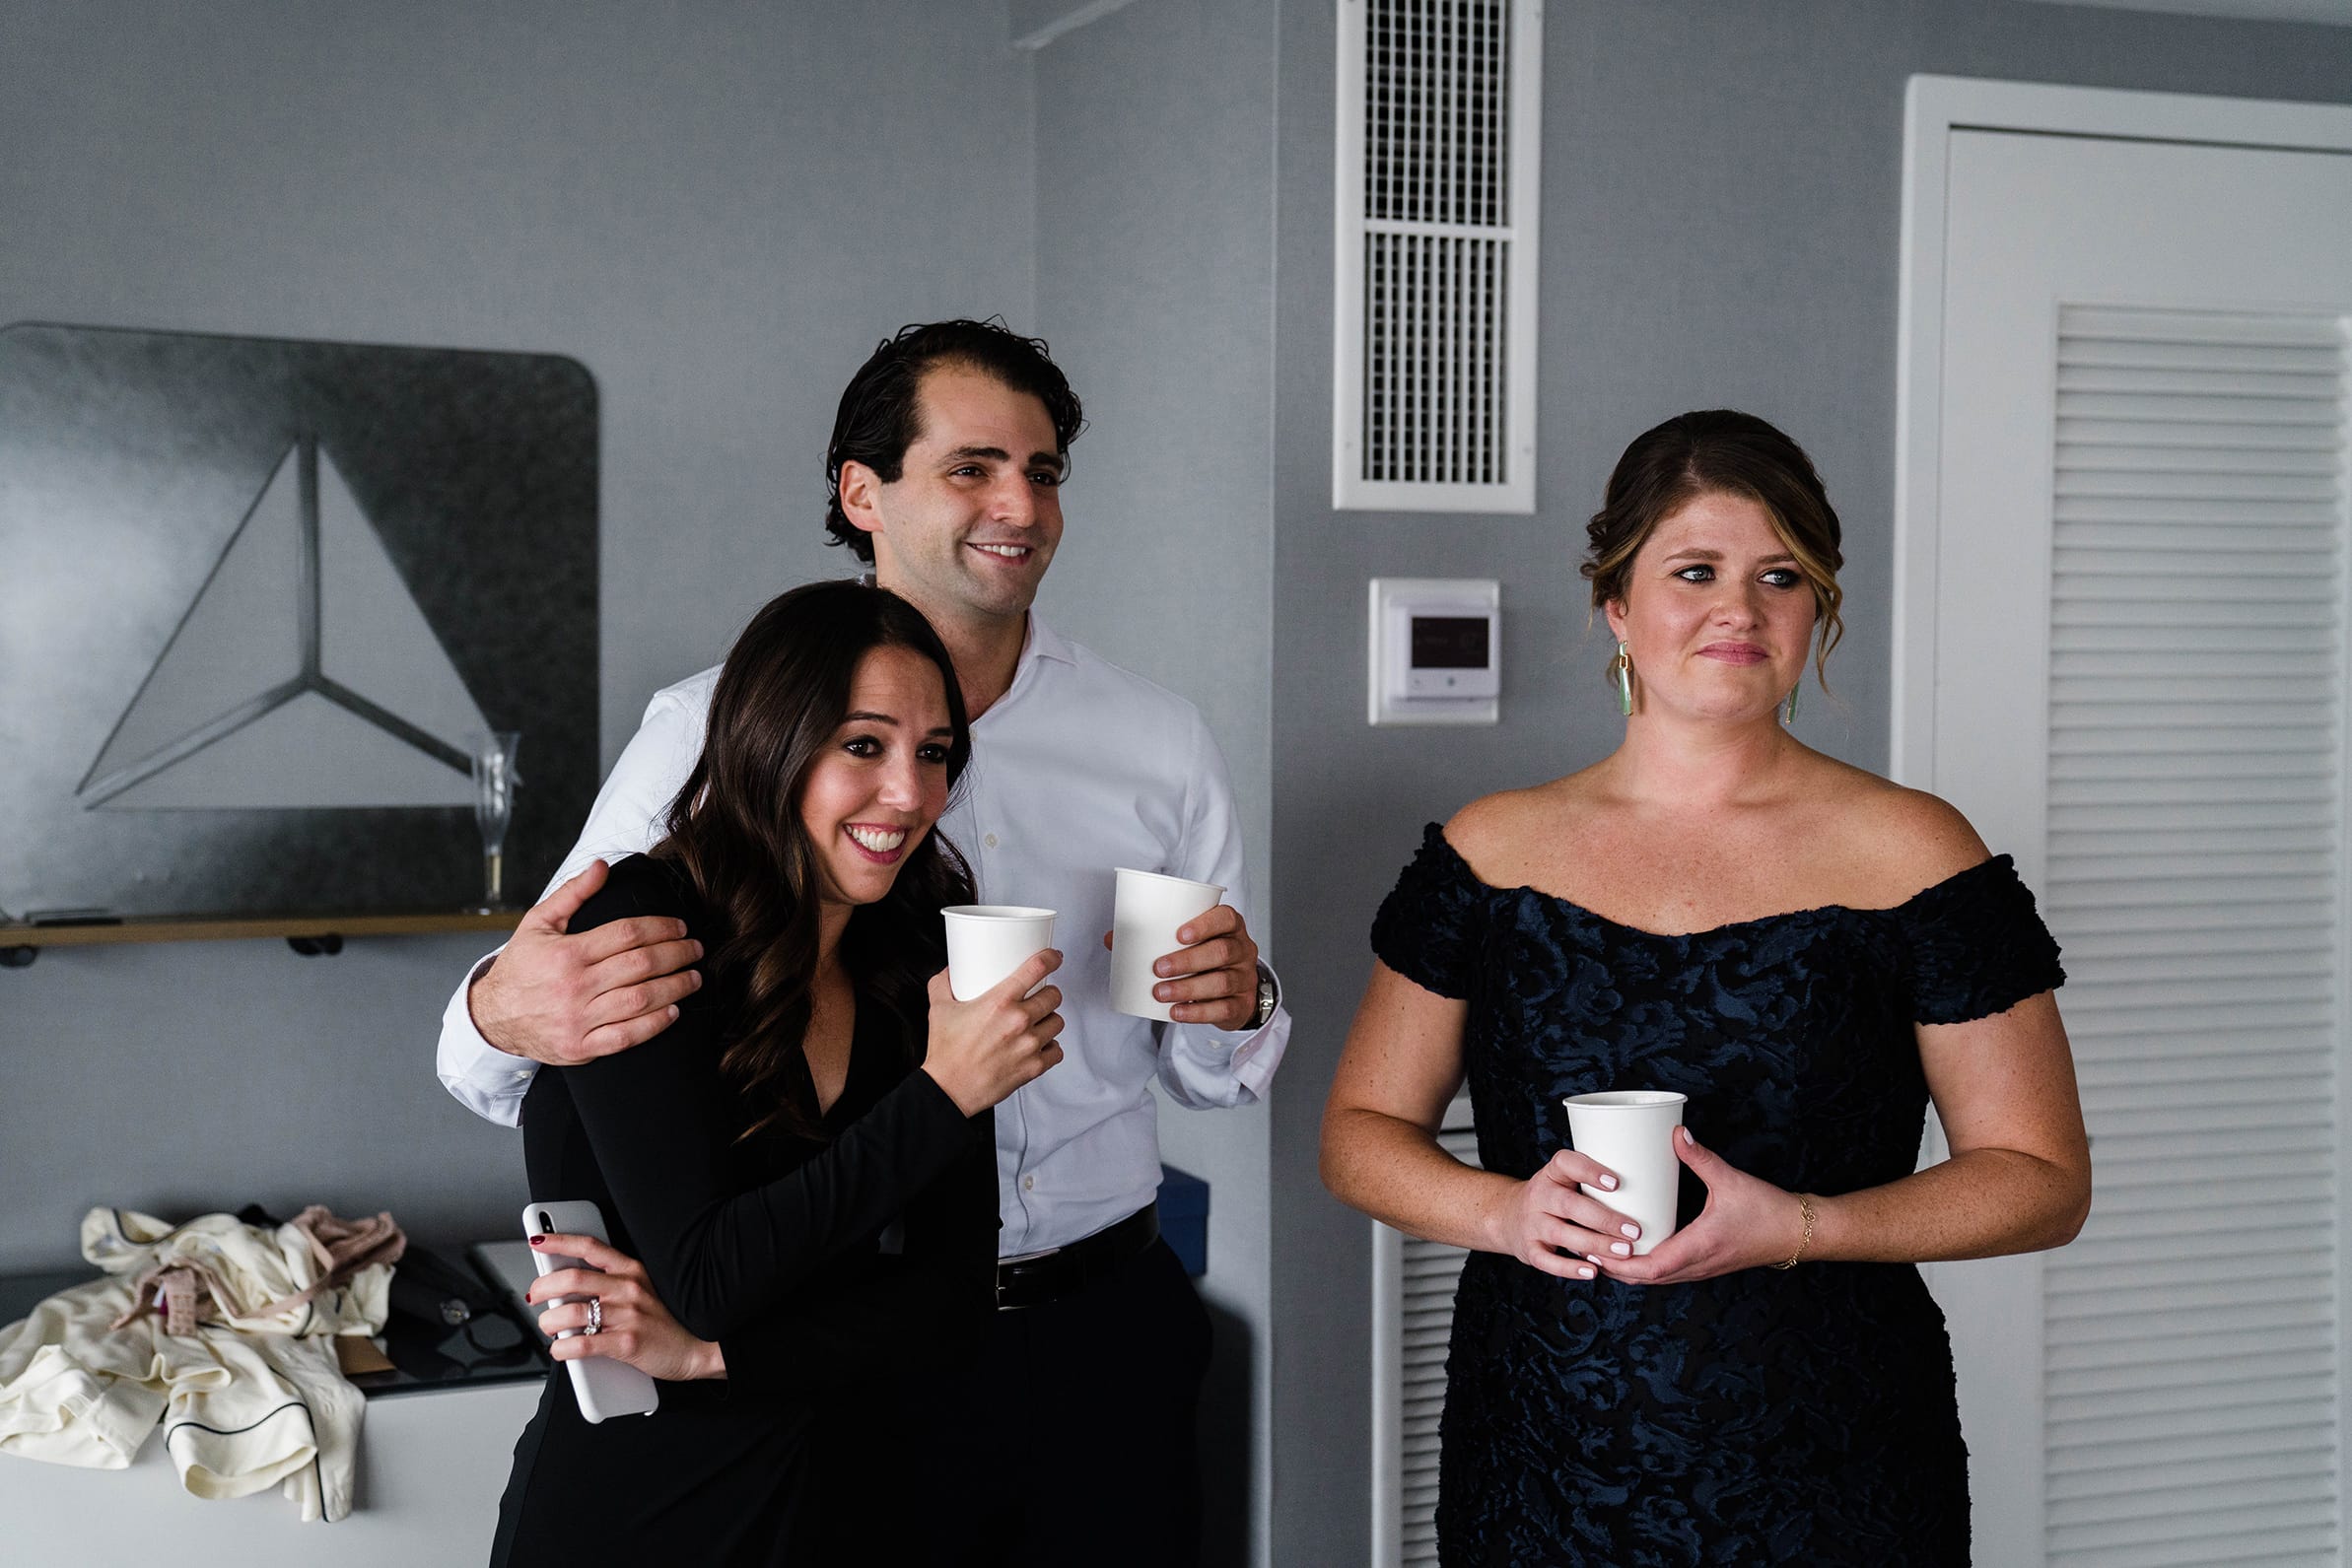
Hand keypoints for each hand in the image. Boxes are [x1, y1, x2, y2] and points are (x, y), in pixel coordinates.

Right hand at [469, 859, 704, 1064]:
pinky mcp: (580, 1047)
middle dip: (677, 954)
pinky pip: (626, 1037)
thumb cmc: (521, 966)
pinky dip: (654, 1025)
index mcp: (568, 953)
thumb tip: (602, 866)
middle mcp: (575, 986)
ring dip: (675, 987)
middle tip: (696, 949)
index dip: (660, 928)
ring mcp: (578, 1019)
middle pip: (640, 965)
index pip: (627, 934)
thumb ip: (572, 893)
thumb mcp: (538, 923)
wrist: (492, 1017)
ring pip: (640, 1001)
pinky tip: (674, 1011)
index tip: (680, 927)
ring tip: (695, 977)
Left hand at [525, 1231, 722, 1380]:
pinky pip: (581, 1344)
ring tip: (549, 1327)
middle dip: (543, 1287)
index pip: (591, 1247)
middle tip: (535, 1296)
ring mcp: (628, 1315)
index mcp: (632, 1271)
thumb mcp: (641, 1292)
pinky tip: (560, 1350)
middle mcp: (628, 1288)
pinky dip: (561, 1349)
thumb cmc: (665, 1322)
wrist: (698, 1349)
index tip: (538, 1240)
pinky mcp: (627, 1343)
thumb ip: (609, 1286)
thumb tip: (564, 1289)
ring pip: (571, 1313)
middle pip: (572, 1278)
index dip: (560, 1241)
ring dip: (549, 1322)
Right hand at [922, 949, 1065, 1115]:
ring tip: (1037, 1022)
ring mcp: (1029, 1045)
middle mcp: (1019, 1021)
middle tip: (1038, 997)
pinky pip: (1057, 1050)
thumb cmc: (946, 1053)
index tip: (1054, 957)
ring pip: (1057, 1021)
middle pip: (1053, 996)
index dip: (1050, 958)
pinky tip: (1040, 1045)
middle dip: (1048, 993)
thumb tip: (949, 971)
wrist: (949, 1090)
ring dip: (1049, 1019)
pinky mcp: (1034, 1067)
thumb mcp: (939, 1009)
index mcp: (999, 1002)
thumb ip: (943, 984)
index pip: (1037, 968)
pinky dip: (1051, 1047)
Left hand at [1104, 903, 1260, 1029]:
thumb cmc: (1206, 958)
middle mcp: (1242, 950)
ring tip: (1160, 993)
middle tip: (1158, 968)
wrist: (1235, 990)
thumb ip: (1155, 937)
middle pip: (1221, 952)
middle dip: (1188, 960)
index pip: (1226, 918)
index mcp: (1230, 927)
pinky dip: (1197, 1012)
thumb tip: (1112, 939)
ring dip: (1188, 988)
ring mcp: (1245, 978)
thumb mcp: (1190, 943)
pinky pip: (1223, 1009)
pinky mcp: (1241, 1005)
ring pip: (1221, 982)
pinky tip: (1177, 1012)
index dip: (1204, 924)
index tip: (1178, 934)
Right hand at [1478, 1148, 1638, 1281]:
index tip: (1616, 1183)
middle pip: (1569, 1205)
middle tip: (1634, 1230)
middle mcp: (1539, 1196)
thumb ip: (1594, 1182)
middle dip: (1604, 1219)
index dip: (1589, 1171)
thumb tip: (1650, 1187)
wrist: (1509, 1216)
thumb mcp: (1565, 1179)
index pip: (1567, 1163)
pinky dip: (1570, 1269)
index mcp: (1552, 1173)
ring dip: (1595, 1244)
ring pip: (1562, 1234)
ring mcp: (1532, 1223)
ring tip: (1624, 1252)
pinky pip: (1548, 1262)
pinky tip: (1593, 1272)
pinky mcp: (1530, 1249)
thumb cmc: (1554, 1197)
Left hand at [1594, 1128, 1808, 1285]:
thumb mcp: (1731, 1179)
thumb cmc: (1768, 1210)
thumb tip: (1675, 1133)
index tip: (1593, 1248)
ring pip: (1656, 1279)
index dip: (1618, 1263)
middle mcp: (1698, 1265)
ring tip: (1599, 1249)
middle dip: (1613, 1267)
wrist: (1798, 1233)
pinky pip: (1668, 1273)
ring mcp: (1702, 1268)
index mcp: (1700, 1247)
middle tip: (1584, 1245)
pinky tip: (1633, 1249)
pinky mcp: (1706, 1264)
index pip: (1651, 1268)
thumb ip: (1700, 1157)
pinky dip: (1646, 1267)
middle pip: (1646, 1279)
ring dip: (1627, 1269)